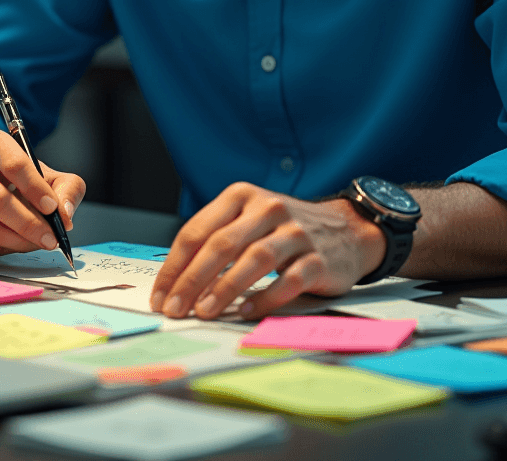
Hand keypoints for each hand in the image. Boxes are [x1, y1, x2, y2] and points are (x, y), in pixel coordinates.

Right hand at [0, 128, 84, 254]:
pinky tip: (13, 243)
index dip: (36, 189)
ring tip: (36, 243)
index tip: (52, 209)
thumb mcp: (49, 176)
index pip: (15, 165)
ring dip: (16, 240)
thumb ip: (67, 189)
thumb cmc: (17, 180)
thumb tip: (65, 214)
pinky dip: (0, 248)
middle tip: (49, 238)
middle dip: (29, 224)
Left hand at [149, 182, 385, 319]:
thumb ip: (217, 240)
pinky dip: (264, 298)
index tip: (161, 295)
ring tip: (205, 311)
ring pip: (254, 259)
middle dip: (192, 280)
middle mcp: (268, 208)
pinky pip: (288, 280)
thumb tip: (176, 283)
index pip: (198, 231)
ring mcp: (296, 232)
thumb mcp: (249, 220)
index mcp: (242, 195)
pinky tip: (246, 311)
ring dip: (225, 289)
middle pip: (222, 244)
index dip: (175, 266)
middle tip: (176, 309)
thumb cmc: (284, 229)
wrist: (346, 229)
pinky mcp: (318, 258)